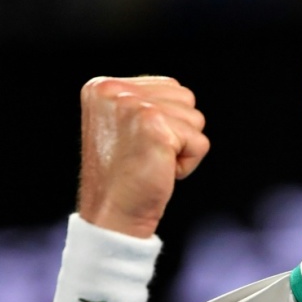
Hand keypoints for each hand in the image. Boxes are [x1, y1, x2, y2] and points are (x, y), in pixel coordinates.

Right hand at [75, 76, 209, 237]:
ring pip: (195, 118)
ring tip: (151, 162)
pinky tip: (160, 172)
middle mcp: (114, 90)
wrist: (111, 215)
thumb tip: (179, 94)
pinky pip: (199, 142)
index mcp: (103, 86)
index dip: (166, 121)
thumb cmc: (123, 176)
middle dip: (177, 131)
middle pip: (185, 98)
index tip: (137, 144)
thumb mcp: (123, 125)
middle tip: (146, 155)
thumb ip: (144, 101)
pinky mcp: (154, 127)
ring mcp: (133, 106)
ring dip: (182, 147)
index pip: (168, 86)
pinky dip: (187, 164)